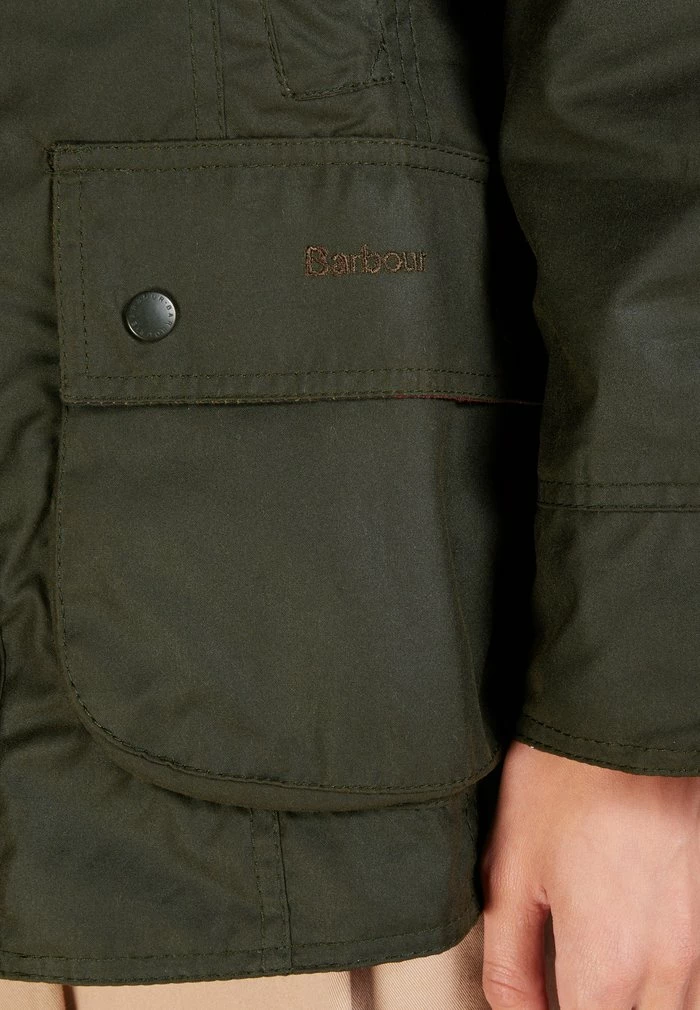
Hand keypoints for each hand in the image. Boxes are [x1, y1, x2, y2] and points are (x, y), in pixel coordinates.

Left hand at [479, 739, 699, 1008]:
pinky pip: (695, 971)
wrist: (625, 716)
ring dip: (639, 998)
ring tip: (599, 967)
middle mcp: (668, 961)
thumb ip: (510, 959)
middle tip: (569, 984)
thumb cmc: (563, 781)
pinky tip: (632, 937)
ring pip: (679, 1006)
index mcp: (608, 962)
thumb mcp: (512, 869)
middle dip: (601, 1009)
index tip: (545, 1000)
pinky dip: (666, 974)